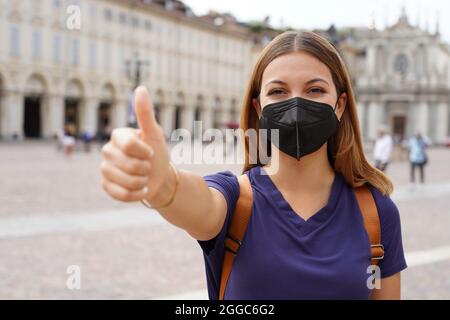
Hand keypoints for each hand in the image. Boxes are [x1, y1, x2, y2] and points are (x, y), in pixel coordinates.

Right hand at [101, 86, 170, 202]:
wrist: (159, 177)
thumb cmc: (157, 153)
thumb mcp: (155, 133)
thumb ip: (145, 113)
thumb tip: (140, 88)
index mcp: (118, 136)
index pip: (129, 144)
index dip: (145, 152)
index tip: (151, 152)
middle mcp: (107, 151)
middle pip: (128, 165)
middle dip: (145, 168)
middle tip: (148, 166)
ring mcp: (105, 169)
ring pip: (125, 180)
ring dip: (142, 182)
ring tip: (144, 177)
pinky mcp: (106, 186)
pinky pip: (121, 194)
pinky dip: (136, 194)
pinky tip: (141, 189)